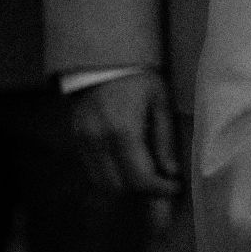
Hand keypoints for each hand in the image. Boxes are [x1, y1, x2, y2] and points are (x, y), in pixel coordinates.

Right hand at [69, 71, 180, 194]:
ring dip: (125, 187)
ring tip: (145, 175)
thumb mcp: (160, 101)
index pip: (140, 178)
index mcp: (123, 131)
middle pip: (119, 187)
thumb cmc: (138, 77)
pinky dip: (110, 177)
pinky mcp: (75, 141)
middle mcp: (98, 142)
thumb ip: (165, 139)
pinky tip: (126, 166)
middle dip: (142, 191)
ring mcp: (82, 143)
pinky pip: (91, 172)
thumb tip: (171, 173)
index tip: (175, 187)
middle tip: (161, 183)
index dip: (160, 189)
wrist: (102, 60)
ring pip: (102, 184)